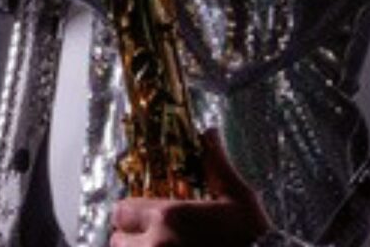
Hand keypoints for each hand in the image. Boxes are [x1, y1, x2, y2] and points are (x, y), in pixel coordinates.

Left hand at [109, 131, 273, 246]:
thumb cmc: (253, 238)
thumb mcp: (239, 198)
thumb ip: (216, 165)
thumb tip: (209, 133)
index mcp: (169, 218)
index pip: (121, 211)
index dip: (130, 212)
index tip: (144, 214)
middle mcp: (155, 246)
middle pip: (116, 240)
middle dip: (130, 237)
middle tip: (150, 235)